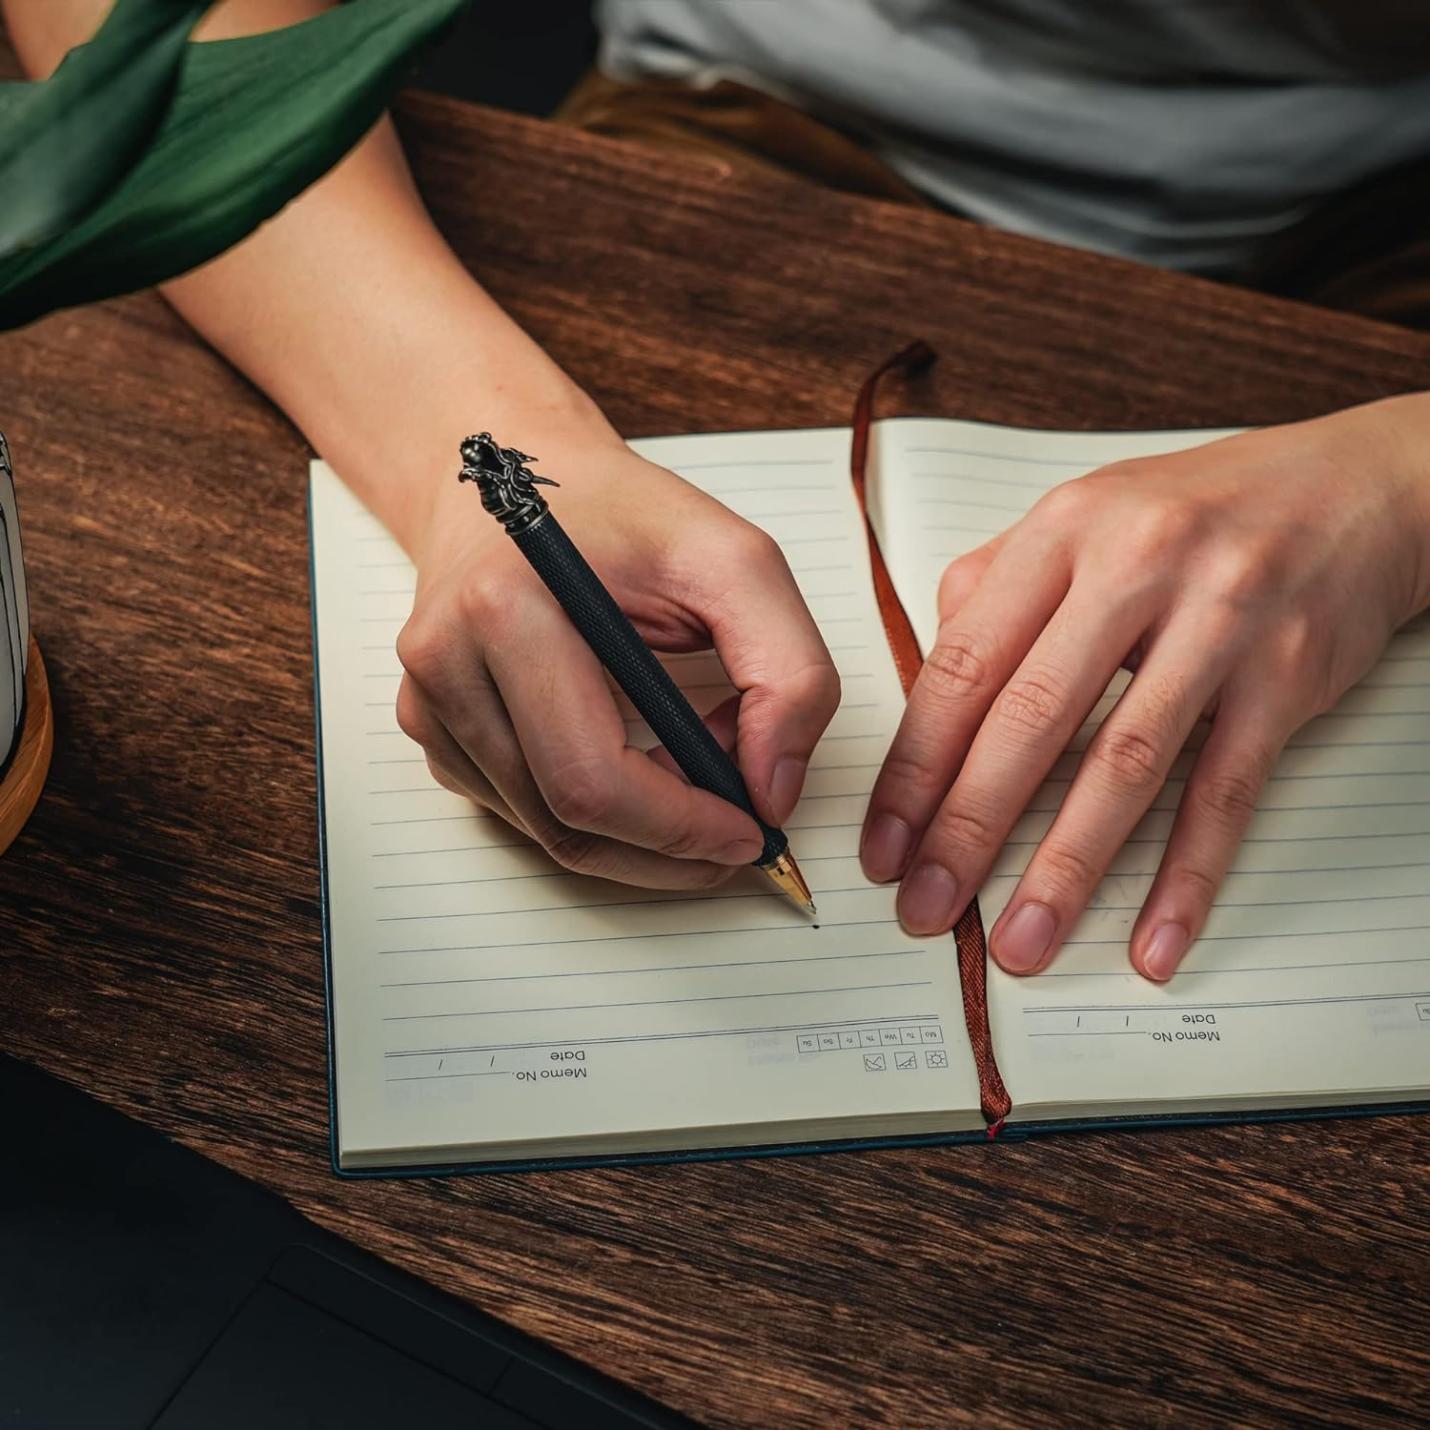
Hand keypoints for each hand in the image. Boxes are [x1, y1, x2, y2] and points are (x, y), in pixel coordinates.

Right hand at [395, 427, 839, 888]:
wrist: (515, 478)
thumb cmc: (618, 513)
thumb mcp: (735, 561)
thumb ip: (789, 674)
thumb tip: (773, 792)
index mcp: (505, 610)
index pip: (592, 780)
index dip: (682, 829)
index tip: (751, 832)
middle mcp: (447, 664)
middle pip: (566, 823)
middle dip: (668, 849)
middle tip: (737, 835)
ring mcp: (428, 705)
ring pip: (546, 833)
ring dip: (637, 833)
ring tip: (695, 777)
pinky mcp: (433, 730)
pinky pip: (524, 813)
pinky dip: (594, 815)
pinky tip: (639, 769)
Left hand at [860, 395, 1429, 978]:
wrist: (1355, 487)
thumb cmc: (1197, 511)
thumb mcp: (1082, 516)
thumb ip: (994, 590)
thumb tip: (927, 685)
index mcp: (1063, 532)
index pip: (964, 666)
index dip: (915, 765)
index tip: (883, 844)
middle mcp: (1136, 569)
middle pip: (1030, 720)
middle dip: (967, 829)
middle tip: (926, 907)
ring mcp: (1219, 623)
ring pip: (1126, 766)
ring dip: (1066, 870)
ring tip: (1022, 943)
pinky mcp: (1287, 677)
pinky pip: (1227, 793)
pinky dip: (1188, 877)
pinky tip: (1153, 942)